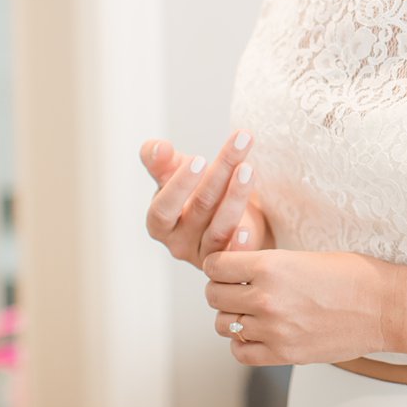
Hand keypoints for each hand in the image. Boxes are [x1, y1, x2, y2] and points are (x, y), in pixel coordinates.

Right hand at [141, 130, 269, 268]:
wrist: (225, 215)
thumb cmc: (194, 192)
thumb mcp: (175, 174)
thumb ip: (161, 161)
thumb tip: (157, 148)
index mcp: (160, 224)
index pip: (163, 209)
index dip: (180, 185)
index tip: (199, 158)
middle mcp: (179, 243)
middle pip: (200, 207)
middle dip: (221, 172)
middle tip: (239, 144)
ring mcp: (205, 255)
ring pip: (220, 228)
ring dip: (236, 196)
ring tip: (248, 168)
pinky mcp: (230, 262)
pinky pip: (234, 256)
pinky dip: (240, 245)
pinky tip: (247, 229)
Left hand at [204, 249, 392, 365]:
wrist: (384, 307)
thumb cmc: (355, 276)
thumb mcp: (305, 255)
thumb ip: (269, 265)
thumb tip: (239, 270)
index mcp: (271, 266)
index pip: (215, 266)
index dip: (218, 265)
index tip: (226, 267)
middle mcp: (266, 298)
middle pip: (214, 296)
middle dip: (222, 289)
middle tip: (236, 287)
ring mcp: (273, 329)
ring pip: (223, 325)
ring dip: (232, 316)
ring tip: (251, 310)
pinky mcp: (283, 354)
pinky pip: (241, 352)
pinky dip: (243, 343)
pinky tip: (258, 332)